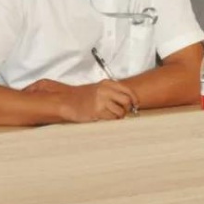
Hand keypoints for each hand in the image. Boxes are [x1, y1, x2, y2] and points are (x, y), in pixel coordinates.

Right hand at [23, 78, 138, 122]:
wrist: (67, 101)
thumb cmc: (84, 97)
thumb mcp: (100, 89)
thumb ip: (114, 92)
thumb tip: (131, 102)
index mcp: (107, 83)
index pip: (128, 90)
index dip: (134, 99)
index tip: (135, 105)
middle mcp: (106, 90)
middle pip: (127, 101)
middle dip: (127, 109)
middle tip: (122, 112)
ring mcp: (101, 100)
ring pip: (121, 111)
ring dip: (119, 116)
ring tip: (111, 115)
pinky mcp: (97, 111)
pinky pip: (112, 118)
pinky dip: (111, 119)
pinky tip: (104, 117)